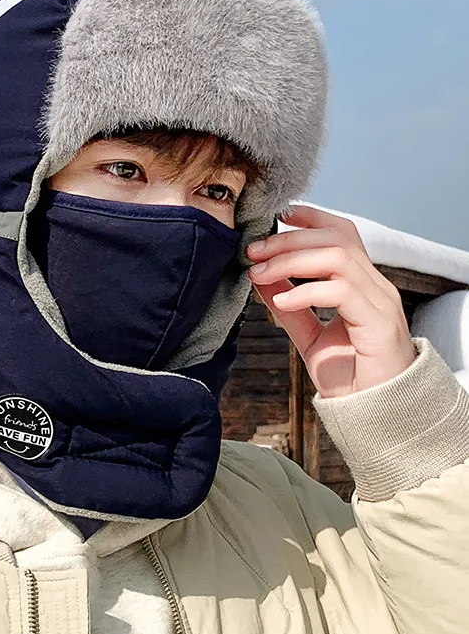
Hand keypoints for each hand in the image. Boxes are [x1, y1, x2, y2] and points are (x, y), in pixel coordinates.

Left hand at [246, 205, 416, 398]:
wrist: (376, 415)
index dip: (308, 218)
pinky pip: (342, 291)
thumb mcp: (310, 336)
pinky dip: (307, 291)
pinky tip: (281, 303)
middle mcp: (375, 285)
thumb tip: (260, 276)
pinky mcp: (380, 323)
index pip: (340, 232)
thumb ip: (290, 306)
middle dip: (288, 239)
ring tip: (259, 273)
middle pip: (336, 237)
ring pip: (339, 256)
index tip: (271, 218)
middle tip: (252, 251)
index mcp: (361, 283)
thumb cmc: (349, 377)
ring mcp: (380, 301)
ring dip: (292, 259)